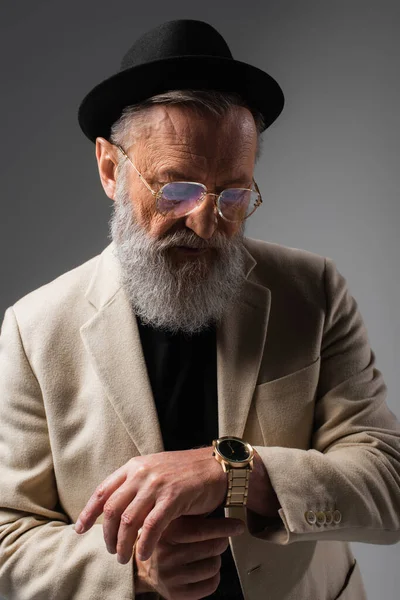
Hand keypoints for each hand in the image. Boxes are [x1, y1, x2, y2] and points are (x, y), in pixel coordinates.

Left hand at [74, 447, 226, 562]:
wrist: (216, 467)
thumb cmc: (186, 473)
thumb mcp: (155, 471)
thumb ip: (135, 486)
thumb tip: (114, 510)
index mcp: (134, 466)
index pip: (102, 491)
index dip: (88, 512)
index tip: (80, 529)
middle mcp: (142, 472)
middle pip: (112, 509)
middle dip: (107, 535)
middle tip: (111, 550)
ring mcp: (157, 484)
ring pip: (129, 520)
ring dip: (123, 544)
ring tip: (125, 558)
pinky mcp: (173, 497)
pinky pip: (152, 526)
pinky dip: (144, 543)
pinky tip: (144, 554)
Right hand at [135, 515, 244, 599]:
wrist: (140, 564)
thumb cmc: (164, 537)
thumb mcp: (170, 519)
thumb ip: (189, 511)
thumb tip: (221, 498)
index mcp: (165, 532)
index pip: (201, 530)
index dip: (224, 527)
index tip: (238, 525)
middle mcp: (165, 555)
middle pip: (211, 548)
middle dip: (222, 541)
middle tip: (221, 537)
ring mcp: (169, 576)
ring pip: (213, 567)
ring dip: (216, 559)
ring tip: (208, 553)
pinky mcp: (175, 594)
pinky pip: (209, 586)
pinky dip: (214, 577)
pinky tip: (206, 568)